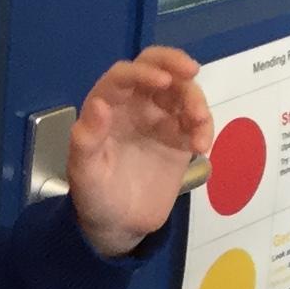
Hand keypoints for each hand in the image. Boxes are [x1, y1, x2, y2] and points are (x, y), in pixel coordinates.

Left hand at [66, 47, 212, 257]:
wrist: (119, 225)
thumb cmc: (95, 194)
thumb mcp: (84, 172)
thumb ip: (87, 140)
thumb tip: (99, 104)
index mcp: (107, 105)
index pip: (124, 75)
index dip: (143, 71)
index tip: (164, 80)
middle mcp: (134, 104)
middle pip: (157, 68)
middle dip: (174, 63)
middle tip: (191, 71)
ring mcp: (159, 119)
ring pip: (181, 92)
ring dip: (195, 100)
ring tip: (199, 127)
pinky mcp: (180, 137)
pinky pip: (196, 120)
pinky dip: (204, 126)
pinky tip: (202, 147)